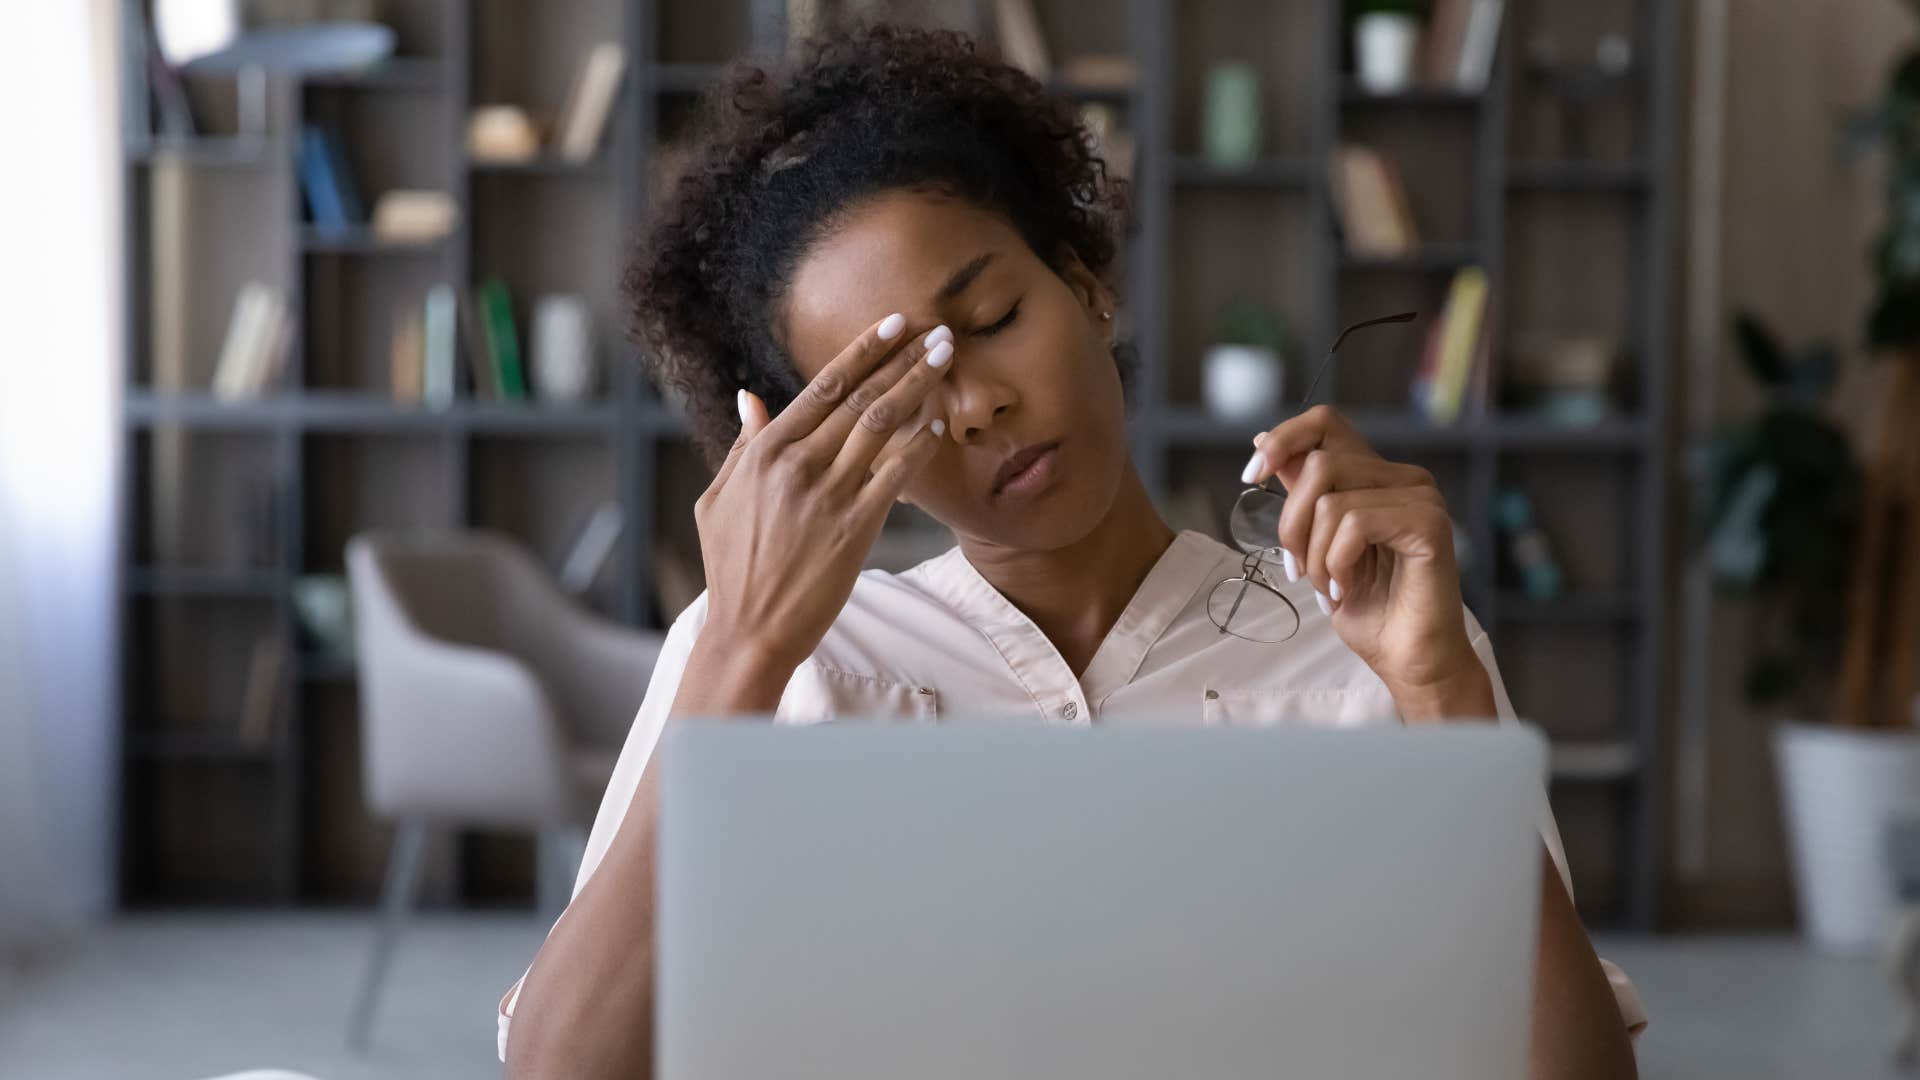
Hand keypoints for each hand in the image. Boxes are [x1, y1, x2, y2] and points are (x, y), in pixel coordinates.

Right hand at [695, 314, 954, 669]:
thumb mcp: (719, 498)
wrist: (750, 630)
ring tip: (945, 360)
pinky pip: (896, 475)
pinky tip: (937, 425)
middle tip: (936, 331)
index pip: (823, 386)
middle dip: (902, 359)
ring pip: (882, 426)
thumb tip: (750, 397)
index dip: (863, 351)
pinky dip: (919, 446)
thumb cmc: (731, 566)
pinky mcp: (855, 529)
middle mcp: (798, 466)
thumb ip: (743, 446)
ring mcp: (828, 496)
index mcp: (765, 452)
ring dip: (918, 387)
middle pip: (861, 397)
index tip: (893, 325)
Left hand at [1242, 406, 1480, 705]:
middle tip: (1299, 570)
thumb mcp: (1316, 544)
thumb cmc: (1368, 609)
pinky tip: (1347, 588)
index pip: (1325, 423)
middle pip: (1318, 464)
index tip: (1250, 477)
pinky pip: (1354, 522)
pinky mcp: (1429, 522)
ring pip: (1331, 499)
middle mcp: (1403, 478)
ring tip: (1330, 586)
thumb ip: (1303, 494)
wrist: (1406, 660)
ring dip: (1314, 555)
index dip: (1282, 440)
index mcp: (1376, 477)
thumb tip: (1264, 442)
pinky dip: (1336, 562)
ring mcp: (1420, 497)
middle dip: (1292, 524)